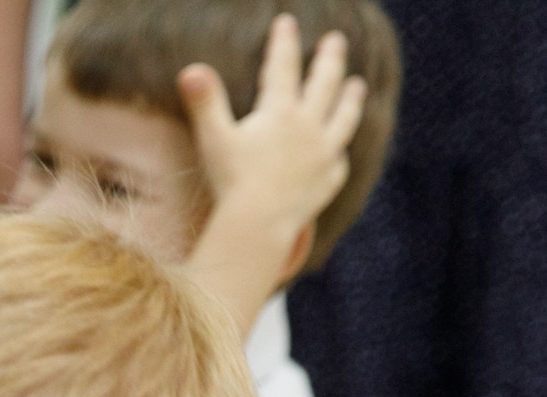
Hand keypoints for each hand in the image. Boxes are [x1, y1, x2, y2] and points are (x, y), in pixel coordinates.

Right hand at [183, 16, 368, 242]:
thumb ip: (205, 102)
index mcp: (280, 113)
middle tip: (335, 41)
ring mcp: (324, 153)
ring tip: (356, 85)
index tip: (287, 22)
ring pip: (344, 118)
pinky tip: (338, 151)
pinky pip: (338, 161)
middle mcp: (309, 127)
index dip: (284, 43)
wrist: (261, 223)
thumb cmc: (233, 181)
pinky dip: (339, 152)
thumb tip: (189, 70)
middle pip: (324, 84)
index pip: (283, 68)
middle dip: (329, 59)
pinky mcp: (329, 180)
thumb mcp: (214, 139)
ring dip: (350, 99)